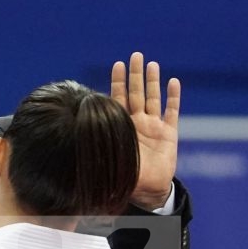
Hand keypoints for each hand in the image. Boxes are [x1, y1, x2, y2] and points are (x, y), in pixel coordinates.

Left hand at [111, 51, 178, 209]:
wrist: (146, 192)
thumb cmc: (124, 178)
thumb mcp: (109, 159)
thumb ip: (98, 147)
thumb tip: (73, 136)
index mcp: (121, 127)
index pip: (118, 98)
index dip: (118, 81)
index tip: (117, 64)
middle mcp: (137, 123)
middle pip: (136, 93)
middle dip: (136, 74)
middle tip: (136, 55)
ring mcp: (154, 127)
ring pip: (153, 99)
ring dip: (153, 81)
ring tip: (152, 64)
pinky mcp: (169, 134)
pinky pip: (172, 112)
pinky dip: (173, 97)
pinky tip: (174, 82)